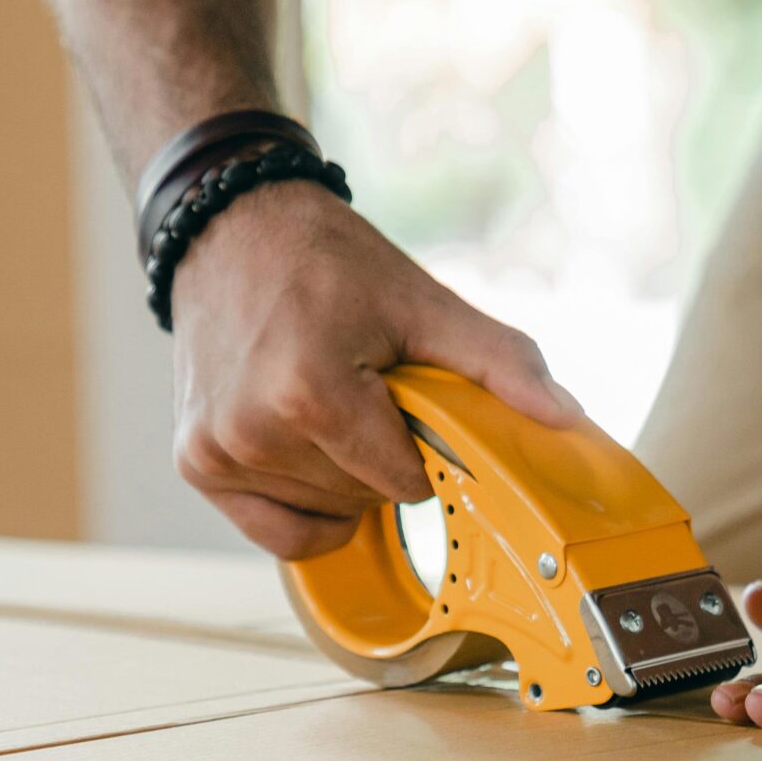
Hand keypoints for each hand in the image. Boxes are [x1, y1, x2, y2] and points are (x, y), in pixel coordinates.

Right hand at [169, 182, 581, 558]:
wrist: (231, 228)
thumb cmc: (326, 262)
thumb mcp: (423, 302)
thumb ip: (499, 361)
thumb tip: (566, 417)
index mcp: (309, 392)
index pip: (405, 481)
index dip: (421, 445)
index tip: (405, 398)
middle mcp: (252, 430)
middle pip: (365, 499)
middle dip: (382, 457)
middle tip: (362, 389)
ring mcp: (216, 451)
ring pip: (325, 514)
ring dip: (342, 476)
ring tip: (326, 402)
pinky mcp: (196, 464)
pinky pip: (276, 532)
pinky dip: (304, 505)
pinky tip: (306, 450)